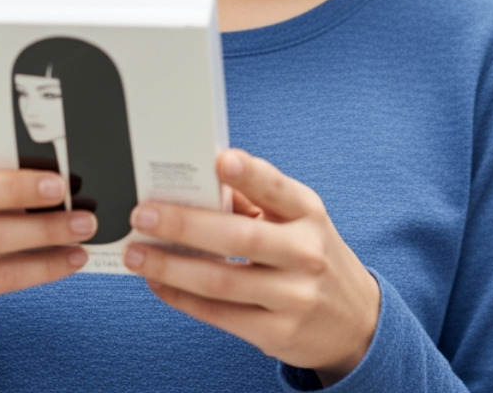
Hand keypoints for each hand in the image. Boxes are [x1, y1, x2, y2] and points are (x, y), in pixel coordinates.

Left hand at [121, 148, 380, 385]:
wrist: (355, 321)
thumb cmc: (311, 256)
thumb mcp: (297, 221)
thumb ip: (253, 200)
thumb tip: (197, 182)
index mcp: (308, 214)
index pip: (277, 188)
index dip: (249, 174)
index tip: (220, 161)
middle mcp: (305, 253)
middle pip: (238, 237)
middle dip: (184, 225)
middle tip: (144, 214)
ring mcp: (293, 297)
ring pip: (220, 281)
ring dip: (169, 267)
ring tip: (137, 254)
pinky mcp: (277, 332)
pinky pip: (218, 315)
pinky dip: (181, 297)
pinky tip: (158, 282)